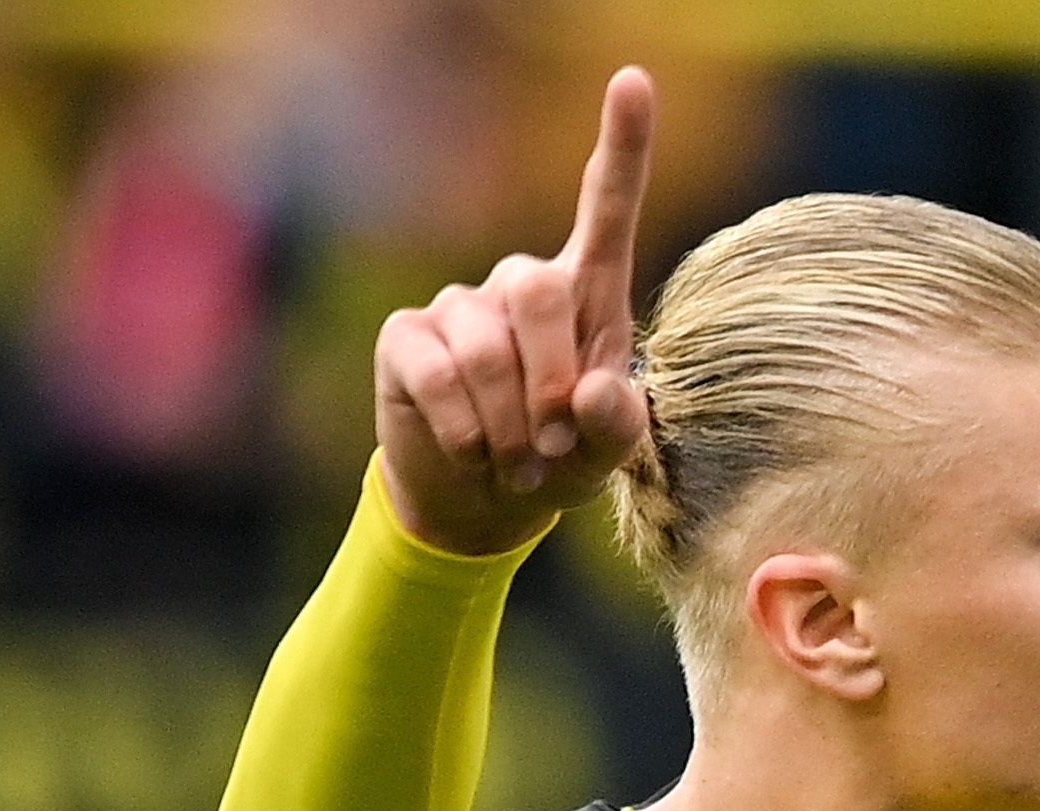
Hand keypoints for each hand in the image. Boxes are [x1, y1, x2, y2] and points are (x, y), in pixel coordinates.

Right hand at [375, 66, 654, 557]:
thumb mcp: (604, 455)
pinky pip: (441, 379)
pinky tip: (474, 450)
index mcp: (587, 297)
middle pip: (536, 289)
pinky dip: (468, 433)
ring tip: (517, 458)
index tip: (633, 80)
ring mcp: (457, 306)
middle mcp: (520, 286)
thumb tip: (594, 392)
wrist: (482, 501)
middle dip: (550, 379)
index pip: (606, 209)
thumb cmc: (558, 462)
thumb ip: (616, 426)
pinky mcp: (406, 337)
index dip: (623, 147)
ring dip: (510, 424)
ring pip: (486, 350)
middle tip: (552, 444)